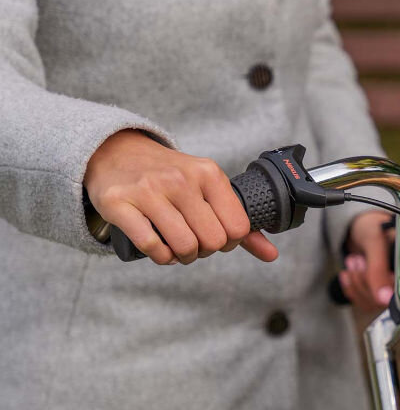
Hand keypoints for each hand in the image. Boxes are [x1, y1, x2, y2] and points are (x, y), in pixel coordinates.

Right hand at [84, 129, 277, 264]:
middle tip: (195, 244)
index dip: (230, 241)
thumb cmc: (170, 176)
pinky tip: (161, 249)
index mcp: (208, 173)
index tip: (217, 236)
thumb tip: (272, 255)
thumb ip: (239, 221)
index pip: (238, 227)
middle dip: (206, 251)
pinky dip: (161, 257)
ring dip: (183, 257)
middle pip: (213, 241)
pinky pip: (151, 246)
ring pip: (184, 246)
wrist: (117, 152)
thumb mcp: (207, 187)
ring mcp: (148, 190)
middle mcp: (180, 179)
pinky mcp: (119, 203)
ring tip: (178, 248)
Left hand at [337, 211, 393, 310]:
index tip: (372, 273)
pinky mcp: (379, 292)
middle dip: (367, 281)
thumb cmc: (372, 225)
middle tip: (360, 260)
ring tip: (355, 261)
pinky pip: (364, 303)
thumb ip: (378, 269)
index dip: (391, 291)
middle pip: (389, 301)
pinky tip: (350, 273)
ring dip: (357, 283)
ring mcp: (393, 287)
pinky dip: (352, 289)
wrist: (360, 225)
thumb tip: (384, 299)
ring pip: (374, 303)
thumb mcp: (374, 242)